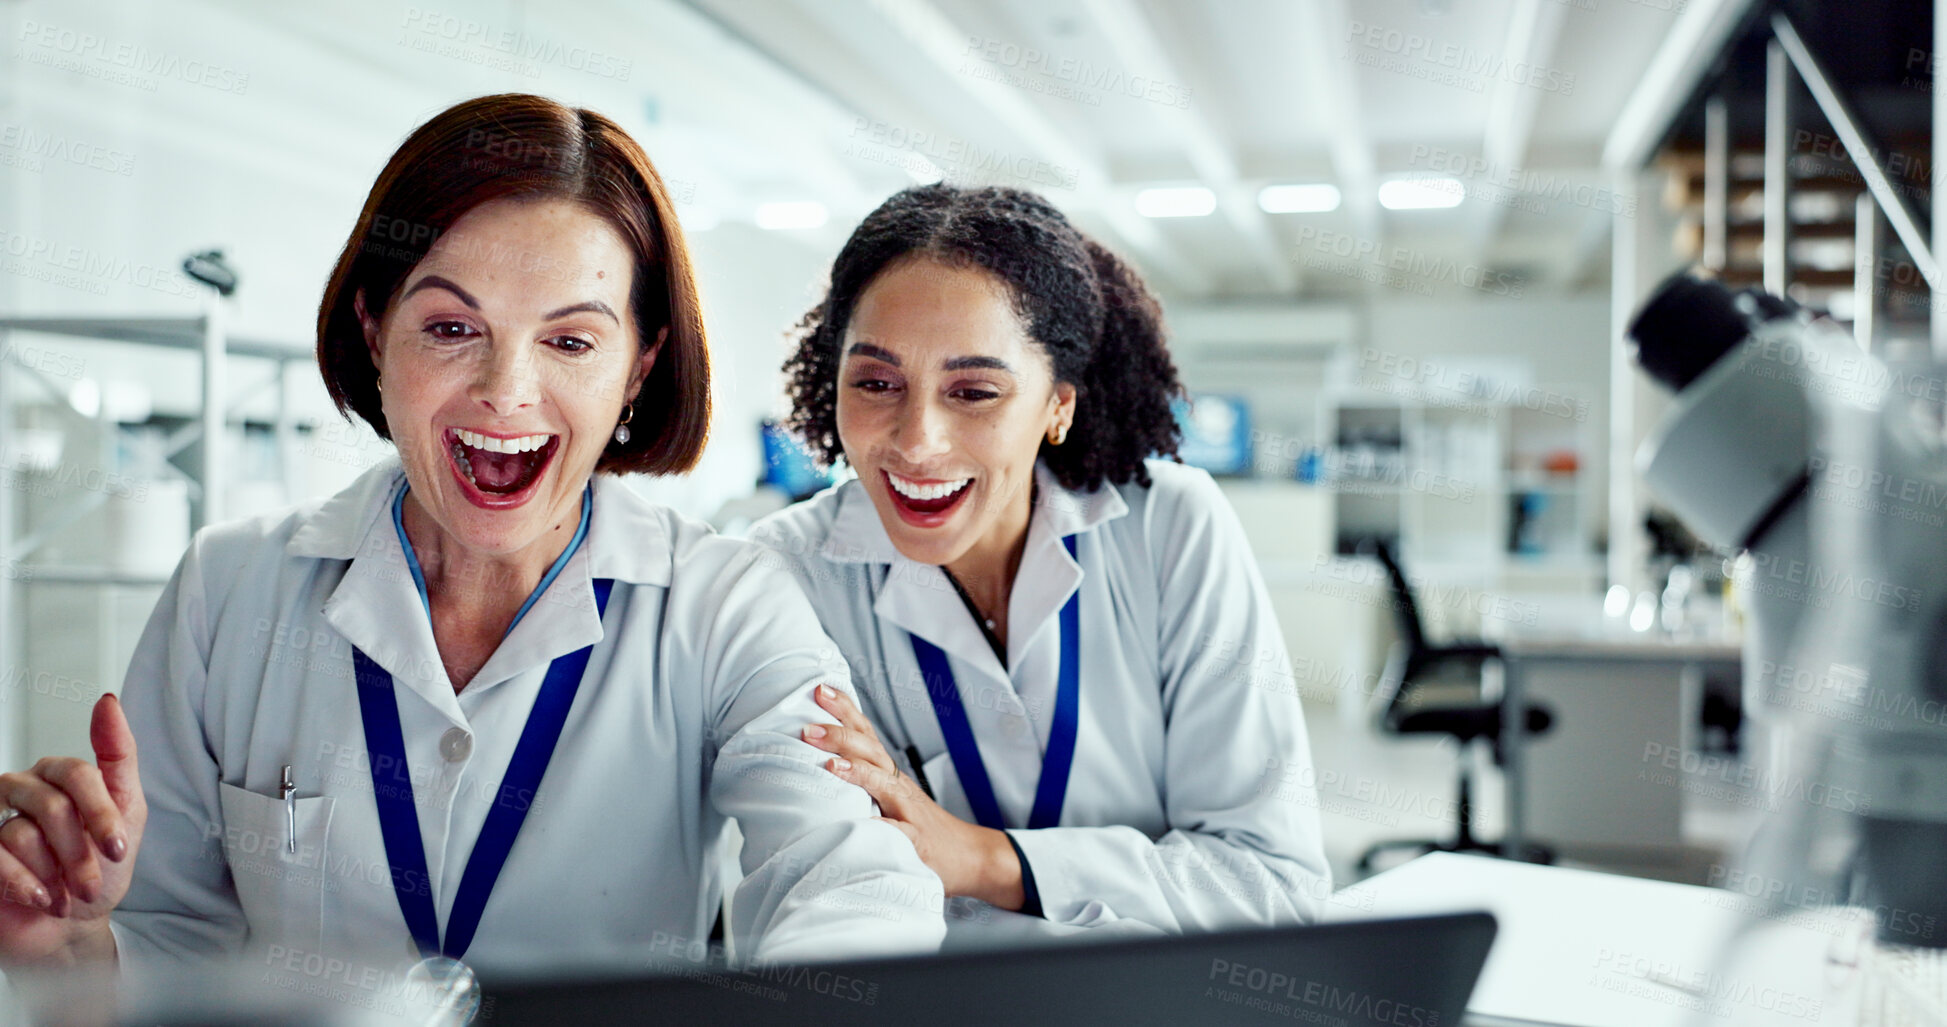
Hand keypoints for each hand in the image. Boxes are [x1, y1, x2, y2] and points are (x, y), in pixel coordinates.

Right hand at [0, 694, 144, 965]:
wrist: (73, 926)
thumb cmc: (101, 868)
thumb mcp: (127, 812)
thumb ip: (119, 755)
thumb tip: (106, 701)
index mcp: (59, 775)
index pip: (78, 773)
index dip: (101, 813)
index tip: (118, 848)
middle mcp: (22, 789)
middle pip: (53, 806)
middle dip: (80, 852)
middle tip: (92, 882)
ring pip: (23, 834)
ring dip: (56, 874)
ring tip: (68, 894)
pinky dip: (26, 884)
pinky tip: (43, 899)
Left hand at [801, 684, 1023, 909]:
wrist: (967, 853)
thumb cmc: (921, 824)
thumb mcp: (889, 795)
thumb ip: (862, 778)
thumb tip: (818, 759)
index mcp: (888, 773)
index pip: (865, 732)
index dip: (844, 710)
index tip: (819, 689)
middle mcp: (897, 785)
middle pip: (870, 751)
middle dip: (839, 736)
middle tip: (808, 728)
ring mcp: (908, 811)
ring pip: (883, 784)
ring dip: (857, 771)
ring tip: (830, 763)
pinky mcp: (916, 840)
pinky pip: (899, 833)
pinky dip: (883, 827)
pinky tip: (864, 824)